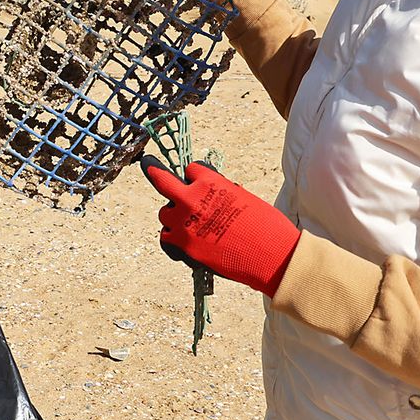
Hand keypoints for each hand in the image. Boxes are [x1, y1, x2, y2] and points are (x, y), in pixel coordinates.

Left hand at [140, 156, 299, 296]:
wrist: (272, 257)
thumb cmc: (265, 226)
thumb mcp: (242, 197)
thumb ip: (219, 194)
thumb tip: (209, 196)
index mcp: (210, 181)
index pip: (192, 168)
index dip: (198, 176)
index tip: (199, 181)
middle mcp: (191, 198)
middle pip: (162, 180)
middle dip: (154, 170)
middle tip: (147, 163)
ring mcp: (183, 222)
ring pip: (165, 213)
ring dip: (175, 217)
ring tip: (193, 227)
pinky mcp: (183, 245)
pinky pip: (166, 237)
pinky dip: (173, 239)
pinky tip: (183, 243)